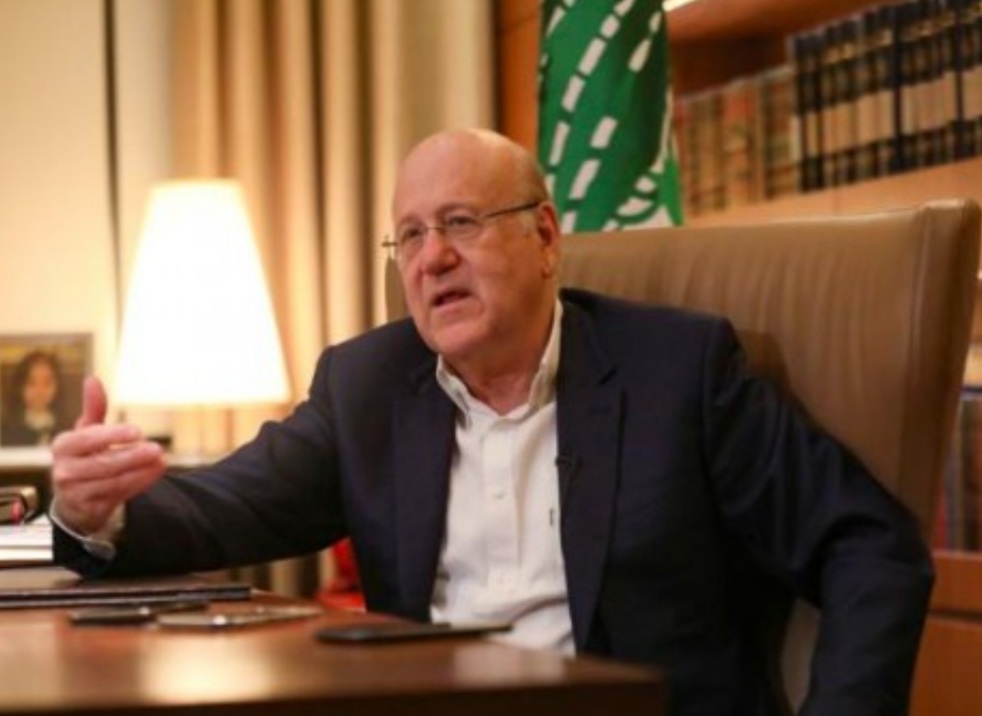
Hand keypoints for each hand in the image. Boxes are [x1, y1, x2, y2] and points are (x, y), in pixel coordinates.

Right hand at [50, 376, 166, 534]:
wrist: (75, 498)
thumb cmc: (84, 455)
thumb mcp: (86, 432)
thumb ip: (93, 409)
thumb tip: (93, 379)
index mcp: (63, 446)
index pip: (87, 440)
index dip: (112, 435)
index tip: (137, 431)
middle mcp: (65, 470)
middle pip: (103, 463)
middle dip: (132, 456)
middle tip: (157, 448)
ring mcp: (76, 492)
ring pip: (113, 482)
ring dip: (140, 471)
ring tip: (161, 459)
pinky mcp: (90, 509)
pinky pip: (118, 496)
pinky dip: (139, 483)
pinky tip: (156, 471)